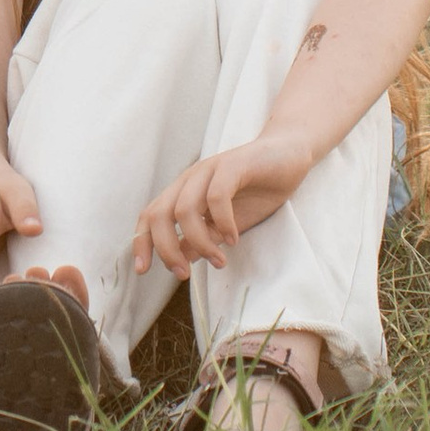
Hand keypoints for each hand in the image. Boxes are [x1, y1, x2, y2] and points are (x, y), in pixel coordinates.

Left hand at [134, 129, 313, 279]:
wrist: (287, 156)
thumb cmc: (255, 191)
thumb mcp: (224, 224)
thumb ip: (202, 238)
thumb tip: (181, 259)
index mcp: (184, 191)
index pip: (151, 215)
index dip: (142, 242)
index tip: (142, 270)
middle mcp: (190, 179)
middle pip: (160, 214)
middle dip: (166, 249)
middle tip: (184, 274)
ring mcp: (209, 170)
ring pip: (184, 208)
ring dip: (199, 242)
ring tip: (218, 261)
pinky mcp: (232, 165)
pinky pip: (216, 196)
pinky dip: (222, 222)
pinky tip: (234, 239)